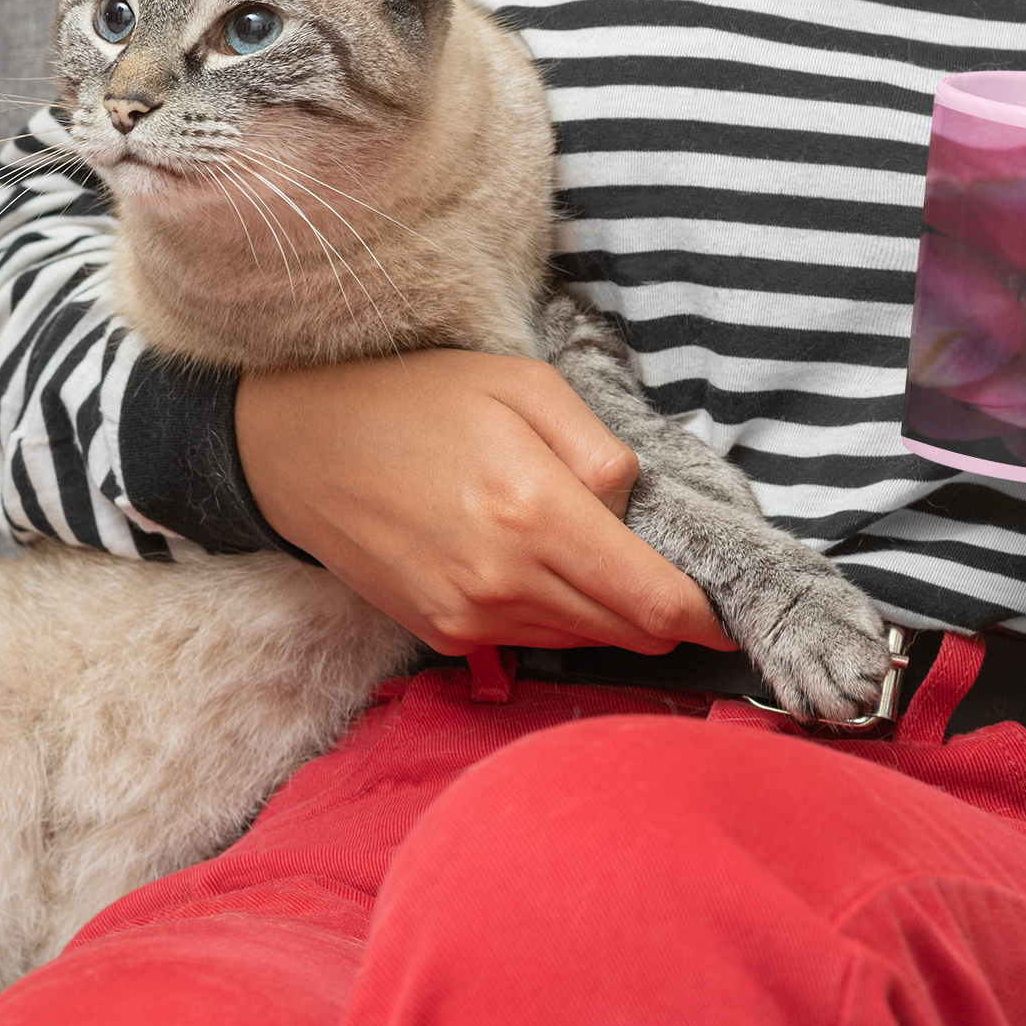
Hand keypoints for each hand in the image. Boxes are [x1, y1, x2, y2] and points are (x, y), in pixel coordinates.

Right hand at [235, 349, 731, 653]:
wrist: (298, 447)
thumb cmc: (416, 399)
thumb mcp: (521, 384)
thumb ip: (597, 446)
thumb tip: (634, 506)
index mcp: (534, 514)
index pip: (652, 602)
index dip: (702, 615)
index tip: (727, 608)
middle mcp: (503, 582)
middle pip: (625, 632)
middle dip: (664, 613)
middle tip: (679, 577)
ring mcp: (467, 619)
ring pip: (580, 641)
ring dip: (610, 614)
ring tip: (606, 559)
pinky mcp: (441, 636)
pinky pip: (529, 640)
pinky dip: (557, 615)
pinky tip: (545, 568)